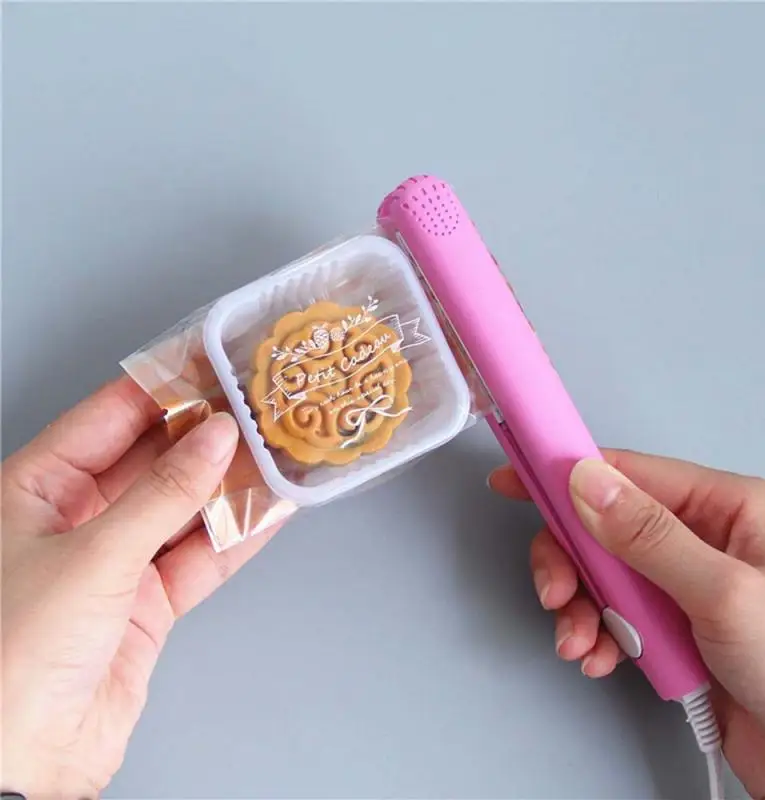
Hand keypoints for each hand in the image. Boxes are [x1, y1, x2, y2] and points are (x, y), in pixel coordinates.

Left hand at [1, 377, 276, 797]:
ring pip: (183, 508)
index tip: (209, 360)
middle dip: (205, 435)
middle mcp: (75, 519)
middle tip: (256, 405)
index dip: (162, 386)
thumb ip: (163, 494)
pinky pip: (199, 557)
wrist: (19, 765)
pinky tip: (271, 511)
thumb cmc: (14, 654)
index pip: (108, 417)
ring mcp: (114, 563)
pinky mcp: (146, 604)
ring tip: (276, 450)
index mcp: (36, 489)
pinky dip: (236, 537)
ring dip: (229, 486)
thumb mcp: (93, 554)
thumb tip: (215, 437)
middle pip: (153, 459)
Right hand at [490, 450, 764, 799]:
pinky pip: (611, 612)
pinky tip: (600, 658)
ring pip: (600, 572)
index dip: (567, 475)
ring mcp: (680, 579)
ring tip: (582, 644)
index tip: (516, 481)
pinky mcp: (668, 622)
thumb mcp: (723, 595)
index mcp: (724, 506)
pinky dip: (595, 635)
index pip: (627, 472)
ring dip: (580, 608)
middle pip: (602, 524)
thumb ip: (649, 536)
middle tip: (555, 594)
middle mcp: (699, 534)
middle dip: (571, 563)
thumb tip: (587, 482)